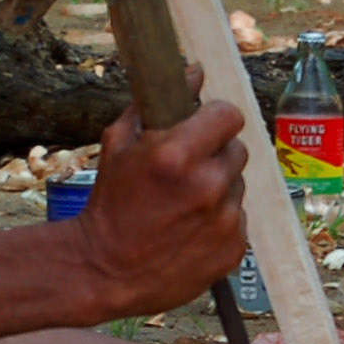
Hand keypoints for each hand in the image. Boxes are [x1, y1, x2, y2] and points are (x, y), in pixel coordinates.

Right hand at [68, 83, 247, 317]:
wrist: (104, 271)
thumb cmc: (108, 204)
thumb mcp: (117, 145)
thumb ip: (155, 104)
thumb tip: (193, 72)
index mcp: (178, 154)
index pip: (229, 114)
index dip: (215, 118)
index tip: (204, 126)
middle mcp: (208, 185)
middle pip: (237, 149)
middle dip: (214, 155)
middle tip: (187, 171)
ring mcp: (225, 220)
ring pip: (237, 186)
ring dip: (218, 189)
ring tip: (183, 206)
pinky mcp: (235, 248)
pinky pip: (238, 220)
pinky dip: (219, 222)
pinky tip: (190, 230)